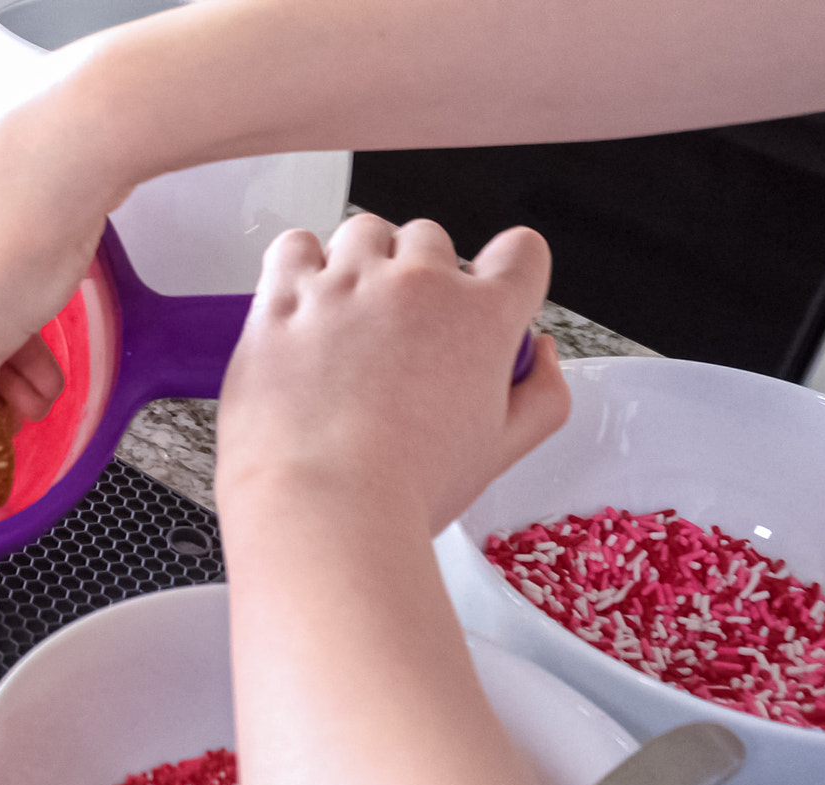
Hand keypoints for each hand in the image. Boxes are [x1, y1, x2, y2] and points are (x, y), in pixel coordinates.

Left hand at [214, 215, 569, 532]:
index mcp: (481, 317)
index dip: (505, 276)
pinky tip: (303, 304)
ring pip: (363, 233)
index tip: (481, 299)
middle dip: (420, 278)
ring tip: (347, 322)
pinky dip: (299, 265)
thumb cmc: (403, 493)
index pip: (520, 252)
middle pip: (430, 240)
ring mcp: (345, 286)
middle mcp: (416, 286)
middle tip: (400, 333)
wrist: (322, 511)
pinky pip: (294, 246)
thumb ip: (541, 395)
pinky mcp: (283, 300)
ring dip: (360, 265)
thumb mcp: (502, 452)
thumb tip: (537, 356)